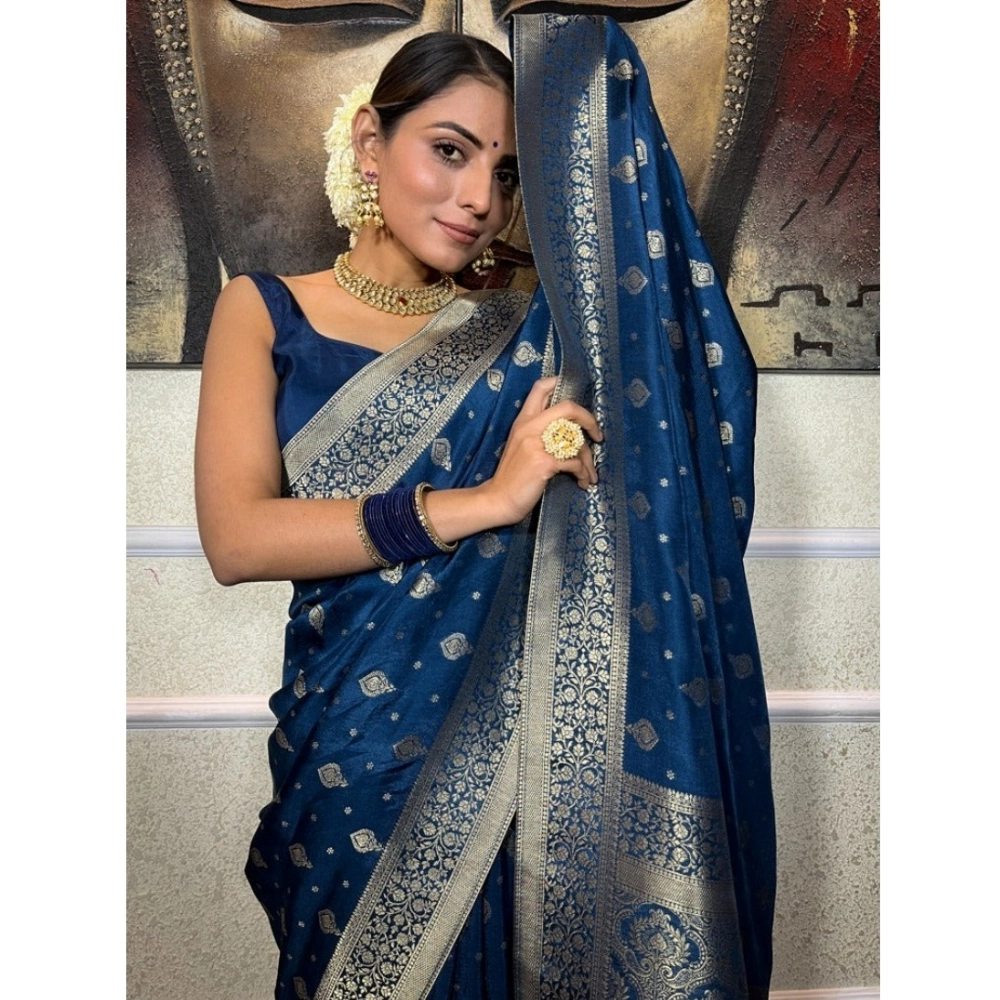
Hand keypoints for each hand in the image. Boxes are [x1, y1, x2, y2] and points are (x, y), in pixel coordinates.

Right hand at [479, 376, 602, 524]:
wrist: (498, 498)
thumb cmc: (513, 474)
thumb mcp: (521, 444)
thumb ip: (539, 430)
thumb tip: (570, 428)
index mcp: (524, 420)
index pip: (541, 387)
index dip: (562, 385)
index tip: (577, 403)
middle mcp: (530, 427)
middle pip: (568, 407)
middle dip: (589, 420)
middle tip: (597, 435)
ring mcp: (536, 444)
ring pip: (576, 440)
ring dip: (589, 458)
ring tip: (590, 472)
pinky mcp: (544, 463)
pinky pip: (575, 463)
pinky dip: (582, 474)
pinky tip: (582, 481)